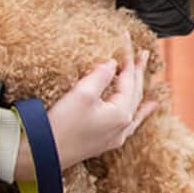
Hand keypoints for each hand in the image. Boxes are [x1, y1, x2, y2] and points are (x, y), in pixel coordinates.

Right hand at [17, 47, 159, 179]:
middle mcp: (123, 125)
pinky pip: (131, 122)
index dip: (127, 58)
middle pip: (135, 91)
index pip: (128, 78)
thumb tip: (112, 64)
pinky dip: (141, 111)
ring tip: (148, 74)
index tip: (127, 38)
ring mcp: (116, 135)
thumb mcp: (82, 94)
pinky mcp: (105, 142)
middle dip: (138, 71)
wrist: (44, 154)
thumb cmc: (62, 124)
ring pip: (134, 105)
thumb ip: (100, 76)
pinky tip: (149, 107)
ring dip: (140, 88)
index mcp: (121, 112)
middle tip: (143, 53)